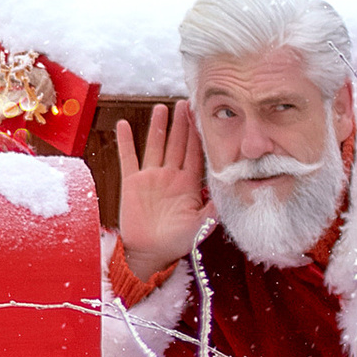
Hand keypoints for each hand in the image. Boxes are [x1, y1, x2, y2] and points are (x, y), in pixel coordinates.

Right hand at [114, 105, 205, 276]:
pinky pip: (128, 157)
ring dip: (158, 126)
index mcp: (189, 184)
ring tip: (161, 107)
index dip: (199, 135)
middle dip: (181, 124)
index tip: (202, 116)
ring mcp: (151, 177)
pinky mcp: (132, 182)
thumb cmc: (178, 242)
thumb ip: (215, 208)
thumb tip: (233, 192)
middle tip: (184, 102)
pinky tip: (123, 124)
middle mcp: (171, 176)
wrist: (151, 253)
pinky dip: (125, 141)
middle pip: (177, 144)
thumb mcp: (202, 226)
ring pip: (156, 145)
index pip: (196, 153)